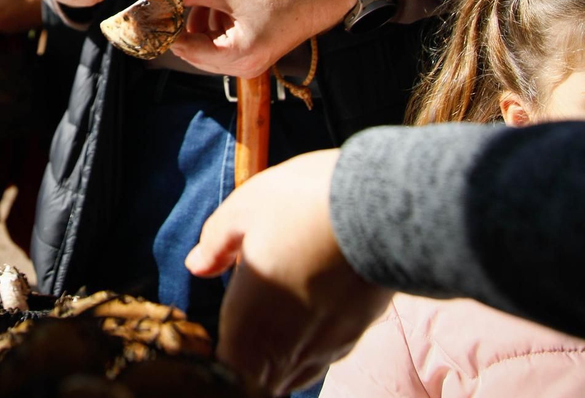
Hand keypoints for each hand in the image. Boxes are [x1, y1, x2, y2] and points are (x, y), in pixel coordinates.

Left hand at [166, 0, 354, 77]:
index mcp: (238, 56)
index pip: (185, 48)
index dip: (164, 27)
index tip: (149, 7)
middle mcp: (242, 68)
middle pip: (193, 50)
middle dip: (181, 24)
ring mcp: (248, 64)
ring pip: (205, 46)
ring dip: (198, 23)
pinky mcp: (252, 55)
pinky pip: (220, 44)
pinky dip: (213, 26)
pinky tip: (219, 6)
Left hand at [186, 150, 392, 394]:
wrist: (387, 206)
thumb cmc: (304, 204)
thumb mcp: (245, 209)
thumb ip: (216, 244)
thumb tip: (197, 265)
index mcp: (251, 324)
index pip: (228, 372)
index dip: (220, 360)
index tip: (218, 337)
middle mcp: (290, 347)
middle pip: (261, 381)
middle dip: (248, 362)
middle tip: (242, 332)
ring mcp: (329, 345)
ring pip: (296, 373)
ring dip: (279, 357)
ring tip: (274, 324)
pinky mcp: (359, 331)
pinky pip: (326, 354)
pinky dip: (311, 343)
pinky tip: (312, 311)